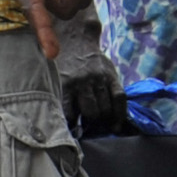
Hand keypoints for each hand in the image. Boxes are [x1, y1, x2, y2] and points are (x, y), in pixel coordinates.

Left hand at [55, 15, 121, 131]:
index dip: (72, 129)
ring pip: (105, 108)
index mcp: (65, 85)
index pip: (70, 114)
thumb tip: (64, 128)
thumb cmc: (62, 67)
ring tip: (100, 126)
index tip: (72, 137)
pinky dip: (120, 114)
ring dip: (103, 121)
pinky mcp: (111, 76)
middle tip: (89, 128)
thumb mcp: (56, 81)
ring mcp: (98, 79)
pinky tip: (116, 125)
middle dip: (90, 124)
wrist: (75, 39)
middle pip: (91, 112)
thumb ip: (61, 101)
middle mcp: (82, 82)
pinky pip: (119, 98)